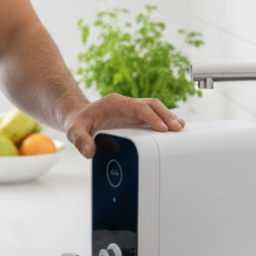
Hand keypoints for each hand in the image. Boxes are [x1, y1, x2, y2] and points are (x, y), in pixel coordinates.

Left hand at [64, 94, 184, 158]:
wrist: (76, 117)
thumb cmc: (77, 122)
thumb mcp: (74, 131)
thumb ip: (81, 140)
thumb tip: (89, 152)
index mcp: (115, 103)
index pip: (138, 107)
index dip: (151, 117)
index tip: (163, 128)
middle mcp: (125, 104)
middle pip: (151, 104)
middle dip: (165, 115)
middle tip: (177, 129)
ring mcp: (130, 110)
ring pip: (154, 108)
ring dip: (167, 117)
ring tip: (180, 128)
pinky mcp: (133, 117)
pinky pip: (151, 116)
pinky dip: (163, 121)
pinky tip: (173, 129)